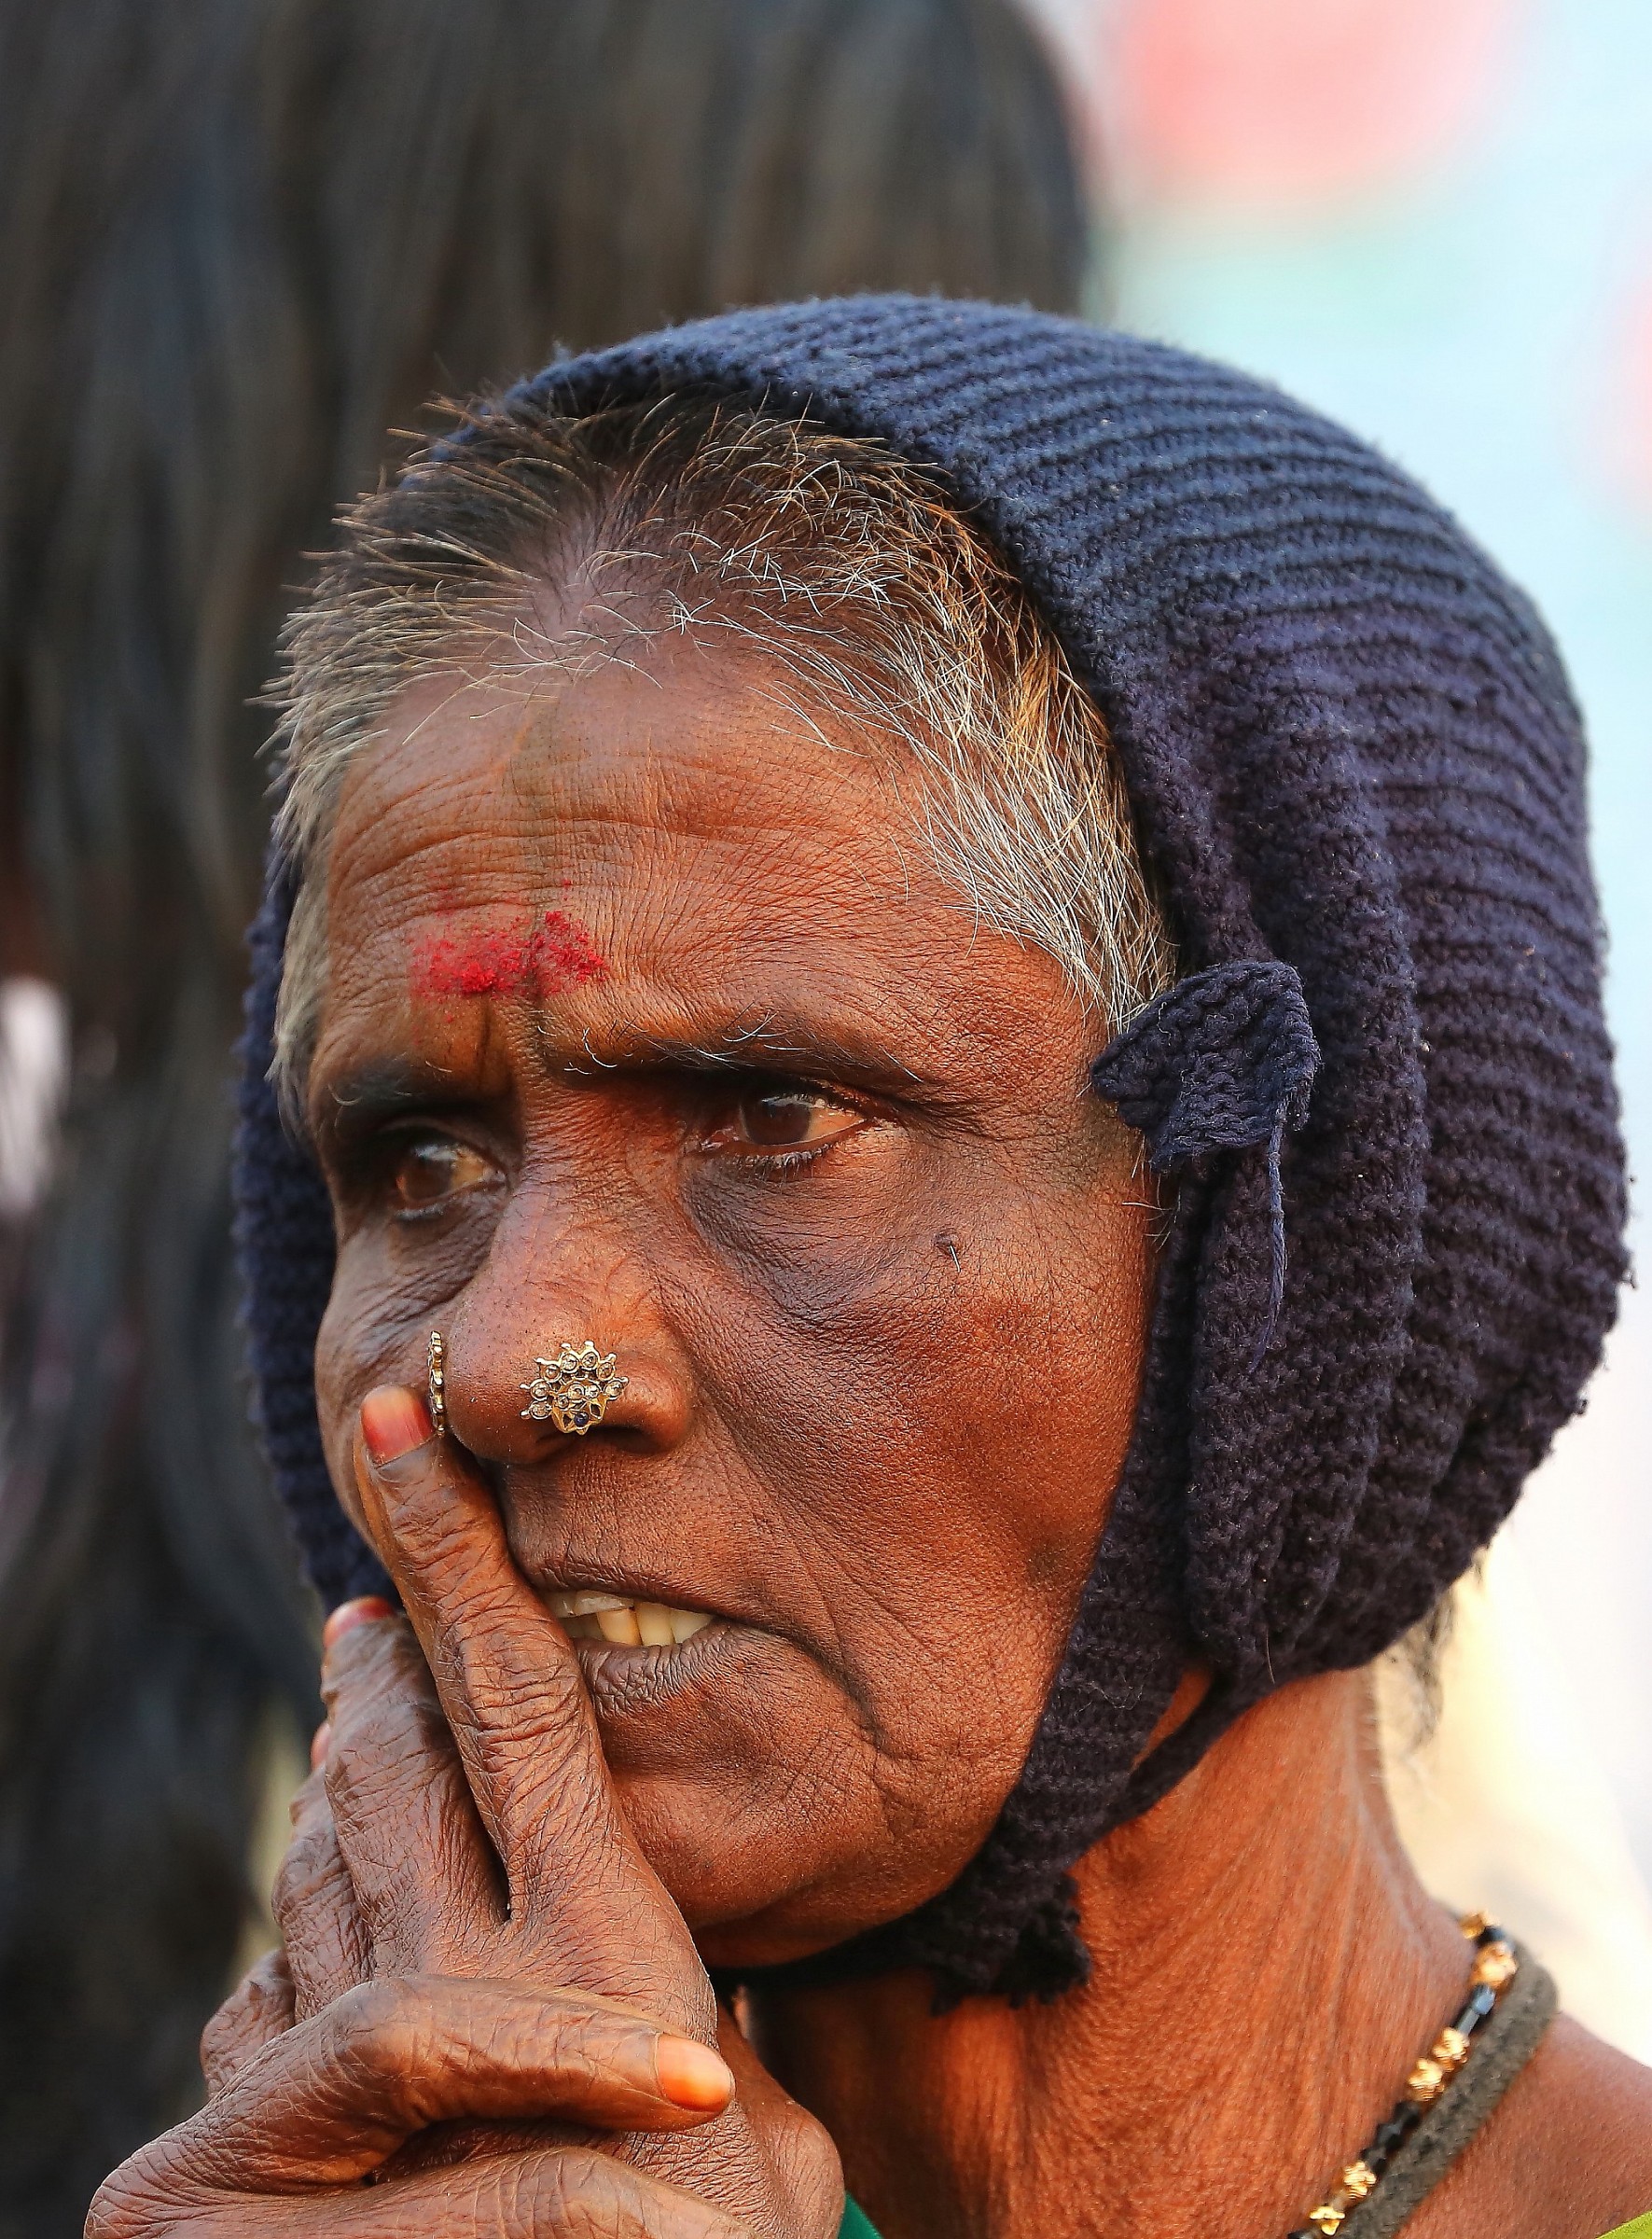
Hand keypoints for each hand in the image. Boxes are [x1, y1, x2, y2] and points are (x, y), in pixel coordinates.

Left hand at [90, 1388, 843, 2234]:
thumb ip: (724, 2056)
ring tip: (350, 1715)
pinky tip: (315, 1922)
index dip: (457, 1556)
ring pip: (325, 1848)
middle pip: (392, 1750)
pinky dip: (302, 1933)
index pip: (517, 1694)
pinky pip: (281, 1985)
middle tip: (364, 1605)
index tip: (394, 1435)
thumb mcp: (768, 2153)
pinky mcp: (310, 2114)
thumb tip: (703, 2032)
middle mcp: (482, 1958)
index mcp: (609, 1928)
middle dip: (377, 1660)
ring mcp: (382, 2036)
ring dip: (334, 1777)